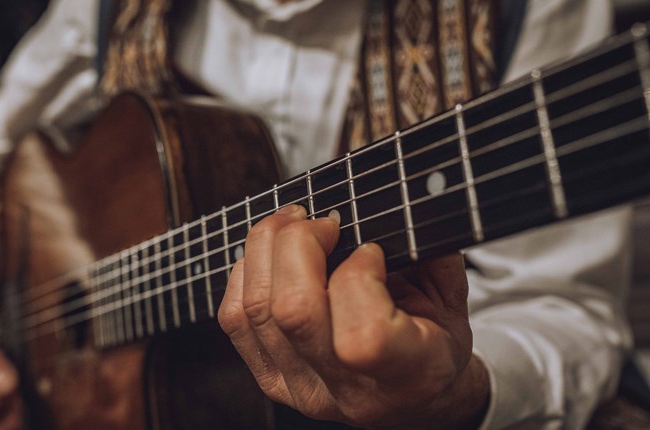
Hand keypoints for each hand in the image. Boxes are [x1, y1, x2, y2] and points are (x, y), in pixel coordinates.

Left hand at [218, 205, 489, 428]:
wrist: (414, 394)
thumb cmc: (434, 342)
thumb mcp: (451, 296)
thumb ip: (426, 250)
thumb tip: (393, 198)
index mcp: (407, 375)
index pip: (361, 338)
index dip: (360, 275)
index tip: (371, 250)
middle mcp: (346, 390)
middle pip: (293, 311)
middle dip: (299, 243)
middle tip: (323, 221)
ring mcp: (300, 387)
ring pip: (256, 308)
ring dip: (267, 247)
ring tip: (293, 224)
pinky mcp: (271, 378)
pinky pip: (234, 318)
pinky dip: (245, 272)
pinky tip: (271, 257)